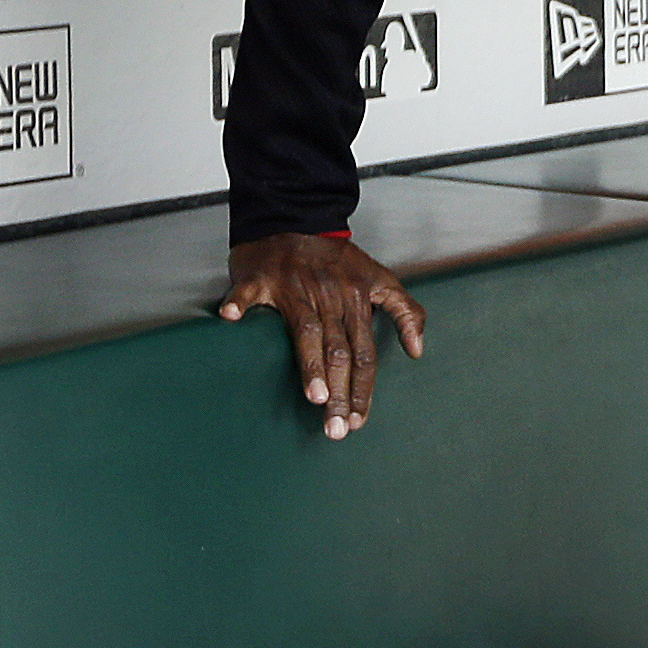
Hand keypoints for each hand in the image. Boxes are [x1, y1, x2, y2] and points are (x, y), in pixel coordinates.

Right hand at [218, 233, 425, 439]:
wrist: (296, 218)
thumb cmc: (335, 259)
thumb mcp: (380, 278)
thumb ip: (404, 311)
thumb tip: (416, 351)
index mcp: (356, 299)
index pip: (364, 352)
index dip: (362, 387)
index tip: (358, 420)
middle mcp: (329, 296)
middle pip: (338, 351)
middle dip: (339, 392)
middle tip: (335, 428)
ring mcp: (294, 286)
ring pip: (306, 332)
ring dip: (311, 366)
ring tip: (315, 398)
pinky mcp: (261, 277)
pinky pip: (248, 291)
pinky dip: (238, 303)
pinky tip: (231, 318)